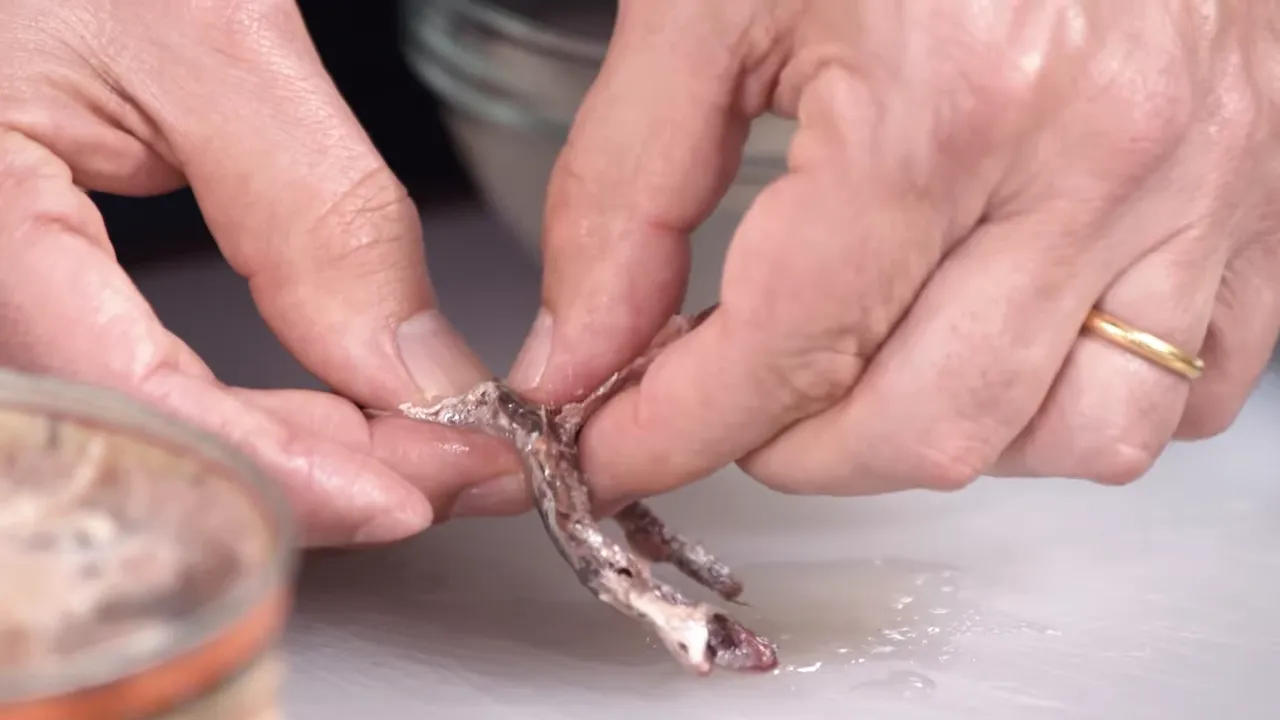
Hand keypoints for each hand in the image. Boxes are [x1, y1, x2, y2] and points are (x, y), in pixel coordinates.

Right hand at [0, 0, 523, 545]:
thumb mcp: (210, 41)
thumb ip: (311, 208)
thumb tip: (413, 374)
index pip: (128, 393)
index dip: (275, 467)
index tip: (409, 495)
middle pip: (152, 436)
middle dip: (325, 474)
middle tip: (467, 471)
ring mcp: (18, 286)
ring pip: (161, 428)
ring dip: (308, 454)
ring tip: (437, 449)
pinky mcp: (52, 289)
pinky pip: (154, 390)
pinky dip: (266, 414)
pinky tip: (350, 420)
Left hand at [497, 0, 1279, 508]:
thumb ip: (626, 190)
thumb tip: (578, 354)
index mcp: (949, 97)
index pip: (790, 350)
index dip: (676, 429)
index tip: (618, 448)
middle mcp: (1101, 158)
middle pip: (931, 426)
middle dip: (798, 450)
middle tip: (736, 403)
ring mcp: (1207, 184)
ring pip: (1078, 436)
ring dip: (944, 435)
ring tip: (871, 368)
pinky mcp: (1262, 199)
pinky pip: (1192, 385)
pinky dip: (1077, 400)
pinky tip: (1002, 339)